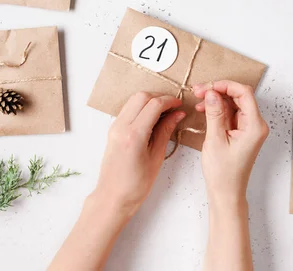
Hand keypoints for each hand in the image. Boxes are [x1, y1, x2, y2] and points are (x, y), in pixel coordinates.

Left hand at [94, 92, 185, 214]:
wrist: (113, 196)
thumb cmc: (136, 184)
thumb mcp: (156, 157)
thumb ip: (166, 131)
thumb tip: (178, 115)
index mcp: (134, 135)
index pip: (154, 105)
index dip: (169, 101)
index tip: (180, 104)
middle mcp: (121, 127)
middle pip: (141, 96)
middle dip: (159, 97)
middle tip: (173, 107)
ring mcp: (114, 127)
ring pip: (133, 100)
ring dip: (149, 100)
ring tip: (164, 112)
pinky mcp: (113, 129)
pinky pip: (127, 109)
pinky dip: (141, 107)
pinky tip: (152, 118)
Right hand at [194, 80, 268, 203]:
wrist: (227, 193)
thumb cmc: (223, 173)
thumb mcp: (215, 140)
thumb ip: (214, 113)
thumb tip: (212, 93)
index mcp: (255, 126)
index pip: (244, 93)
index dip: (225, 86)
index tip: (208, 87)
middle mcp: (256, 125)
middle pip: (239, 96)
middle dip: (219, 91)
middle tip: (199, 91)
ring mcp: (250, 129)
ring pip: (234, 104)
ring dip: (217, 99)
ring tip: (199, 100)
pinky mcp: (243, 133)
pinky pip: (231, 114)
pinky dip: (218, 109)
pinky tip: (205, 110)